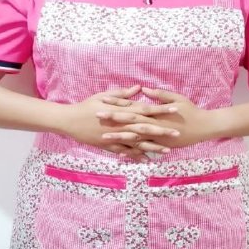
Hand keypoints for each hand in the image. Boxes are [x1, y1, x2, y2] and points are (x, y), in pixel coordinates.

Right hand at [62, 85, 180, 161]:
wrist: (71, 121)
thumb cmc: (88, 105)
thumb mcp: (104, 95)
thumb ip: (123, 94)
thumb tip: (139, 88)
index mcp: (122, 111)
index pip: (146, 109)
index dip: (161, 109)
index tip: (174, 109)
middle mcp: (121, 125)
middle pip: (146, 128)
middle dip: (162, 131)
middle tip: (177, 133)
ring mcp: (116, 137)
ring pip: (138, 143)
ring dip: (153, 146)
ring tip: (167, 150)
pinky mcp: (109, 146)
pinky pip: (125, 152)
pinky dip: (136, 156)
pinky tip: (147, 160)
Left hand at [97, 87, 214, 147]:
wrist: (204, 128)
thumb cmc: (190, 110)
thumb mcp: (176, 98)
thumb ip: (159, 94)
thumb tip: (143, 88)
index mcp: (155, 112)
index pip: (132, 106)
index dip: (117, 104)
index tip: (103, 102)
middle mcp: (154, 125)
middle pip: (129, 122)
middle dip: (113, 120)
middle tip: (97, 116)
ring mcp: (157, 137)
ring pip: (134, 138)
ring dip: (119, 137)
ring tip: (104, 137)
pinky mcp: (161, 145)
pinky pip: (144, 149)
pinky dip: (132, 151)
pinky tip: (119, 153)